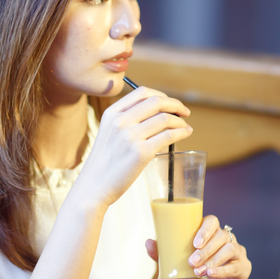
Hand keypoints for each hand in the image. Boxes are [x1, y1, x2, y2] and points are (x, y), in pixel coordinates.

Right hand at [78, 86, 191, 206]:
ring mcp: (130, 136)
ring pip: (165, 118)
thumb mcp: (108, 132)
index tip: (170, 104)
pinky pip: (169, 136)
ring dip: (180, 121)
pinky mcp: (141, 152)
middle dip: (175, 104)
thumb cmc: (104, 162)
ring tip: (185, 127)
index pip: (141, 93)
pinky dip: (181, 132)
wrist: (94, 186)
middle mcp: (120, 121)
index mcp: (112, 113)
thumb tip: (157, 113)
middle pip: (156, 102)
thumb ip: (125, 120)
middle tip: (184, 112)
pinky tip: (185, 134)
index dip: (161, 95)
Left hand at [145, 215, 250, 278]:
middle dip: (206, 249)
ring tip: (199, 271)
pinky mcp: (243, 270)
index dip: (205, 229)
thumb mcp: (173, 268)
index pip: (212, 221)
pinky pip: (237, 267)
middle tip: (192, 261)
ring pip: (230, 249)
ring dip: (213, 260)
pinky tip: (212, 275)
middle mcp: (226, 241)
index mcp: (210, 235)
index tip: (194, 242)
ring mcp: (237, 254)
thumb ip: (162, 255)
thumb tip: (148, 242)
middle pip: (221, 236)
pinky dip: (223, 270)